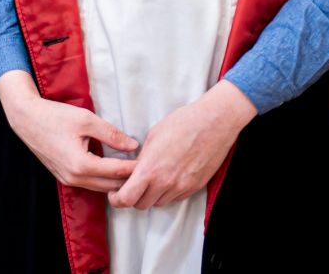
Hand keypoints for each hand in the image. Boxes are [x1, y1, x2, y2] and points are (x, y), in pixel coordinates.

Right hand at [0, 70, 138, 192]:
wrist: (25, 118)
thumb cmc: (54, 115)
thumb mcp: (86, 119)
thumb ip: (112, 134)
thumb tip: (134, 145)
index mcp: (81, 164)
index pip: (117, 172)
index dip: (136, 167)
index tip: (150, 161)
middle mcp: (75, 178)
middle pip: (112, 186)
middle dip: (130, 178)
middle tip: (147, 168)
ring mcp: (68, 180)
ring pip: (101, 187)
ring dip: (117, 181)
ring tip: (133, 169)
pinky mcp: (64, 177)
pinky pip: (90, 183)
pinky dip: (104, 179)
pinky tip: (113, 168)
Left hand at [108, 80, 255, 209]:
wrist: (214, 124)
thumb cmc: (182, 123)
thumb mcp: (153, 136)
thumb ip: (142, 158)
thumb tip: (135, 169)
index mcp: (151, 168)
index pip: (127, 198)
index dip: (117, 199)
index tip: (114, 193)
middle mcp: (166, 183)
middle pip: (141, 205)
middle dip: (133, 198)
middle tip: (131, 186)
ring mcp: (182, 187)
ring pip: (158, 203)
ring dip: (151, 196)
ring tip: (150, 180)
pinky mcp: (194, 188)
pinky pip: (175, 199)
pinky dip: (167, 193)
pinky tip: (167, 178)